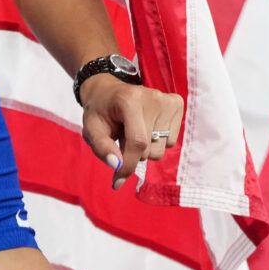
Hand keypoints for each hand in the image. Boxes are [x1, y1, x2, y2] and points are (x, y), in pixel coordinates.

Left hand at [79, 75, 183, 190]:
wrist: (108, 90)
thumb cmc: (100, 112)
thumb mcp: (91, 130)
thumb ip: (102, 149)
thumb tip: (118, 166)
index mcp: (129, 100)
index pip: (137, 141)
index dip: (128, 164)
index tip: (118, 179)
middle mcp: (152, 97)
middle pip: (149, 148)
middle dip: (133, 154)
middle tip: (122, 138)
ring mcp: (167, 100)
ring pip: (162, 148)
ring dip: (146, 149)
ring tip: (134, 132)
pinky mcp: (176, 104)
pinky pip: (171, 141)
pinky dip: (158, 141)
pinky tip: (147, 128)